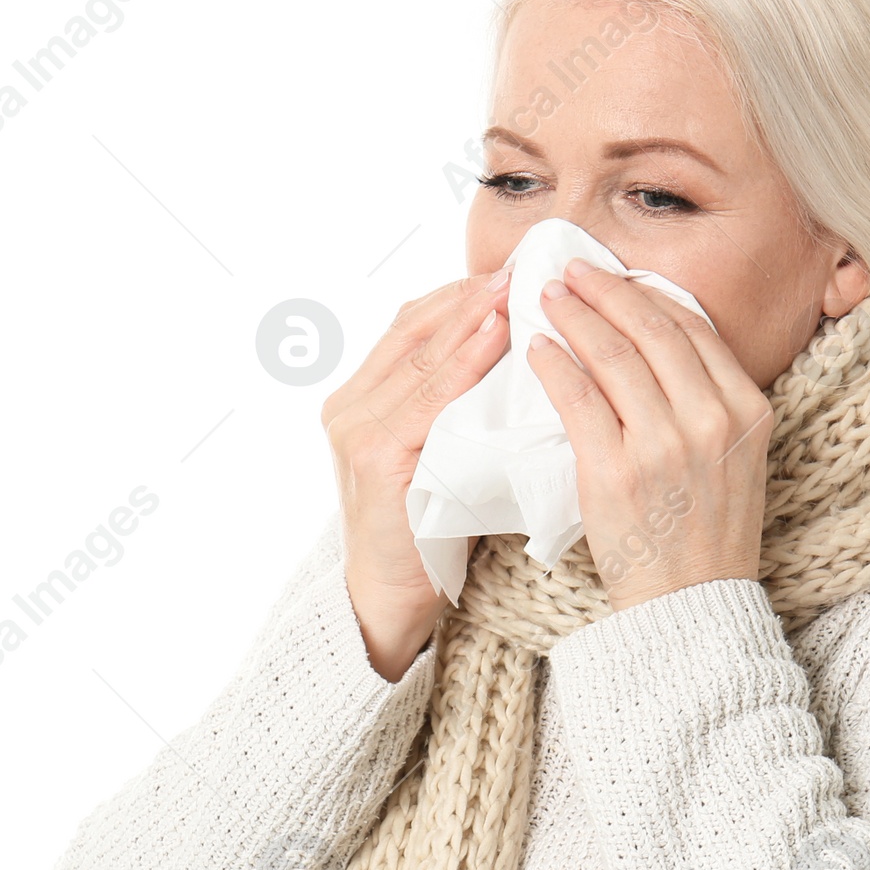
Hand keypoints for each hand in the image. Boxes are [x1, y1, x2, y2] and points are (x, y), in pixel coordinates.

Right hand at [321, 268, 512, 679]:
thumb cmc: (425, 536)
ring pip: (421, 357)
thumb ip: (455, 413)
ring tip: (514, 288)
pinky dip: (464, 363)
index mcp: (360, 402)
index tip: (508, 270)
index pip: (412, 327)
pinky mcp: (376, 458)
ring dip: (470, 317)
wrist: (388, 604)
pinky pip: (428, 398)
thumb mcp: (439, 459)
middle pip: (413, 329)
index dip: (458, 294)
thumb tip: (517, 363)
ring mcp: (357, 431)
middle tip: (520, 265)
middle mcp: (349, 407)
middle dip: (468, 294)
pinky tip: (496, 338)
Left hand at [526, 258, 772, 612]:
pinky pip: (578, 399)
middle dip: (606, 290)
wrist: (691, 601)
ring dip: (575, 316)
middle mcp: (710, 419)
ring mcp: (663, 445)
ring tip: (548, 298)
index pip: (693, 328)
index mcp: (746, 409)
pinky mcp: (616, 472)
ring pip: (613, 356)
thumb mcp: (735, 455)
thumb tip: (657, 338)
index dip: (647, 293)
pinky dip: (555, 365)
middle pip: (651, 329)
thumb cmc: (706, 530)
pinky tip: (538, 350)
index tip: (616, 276)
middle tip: (571, 270)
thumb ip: (707, 399)